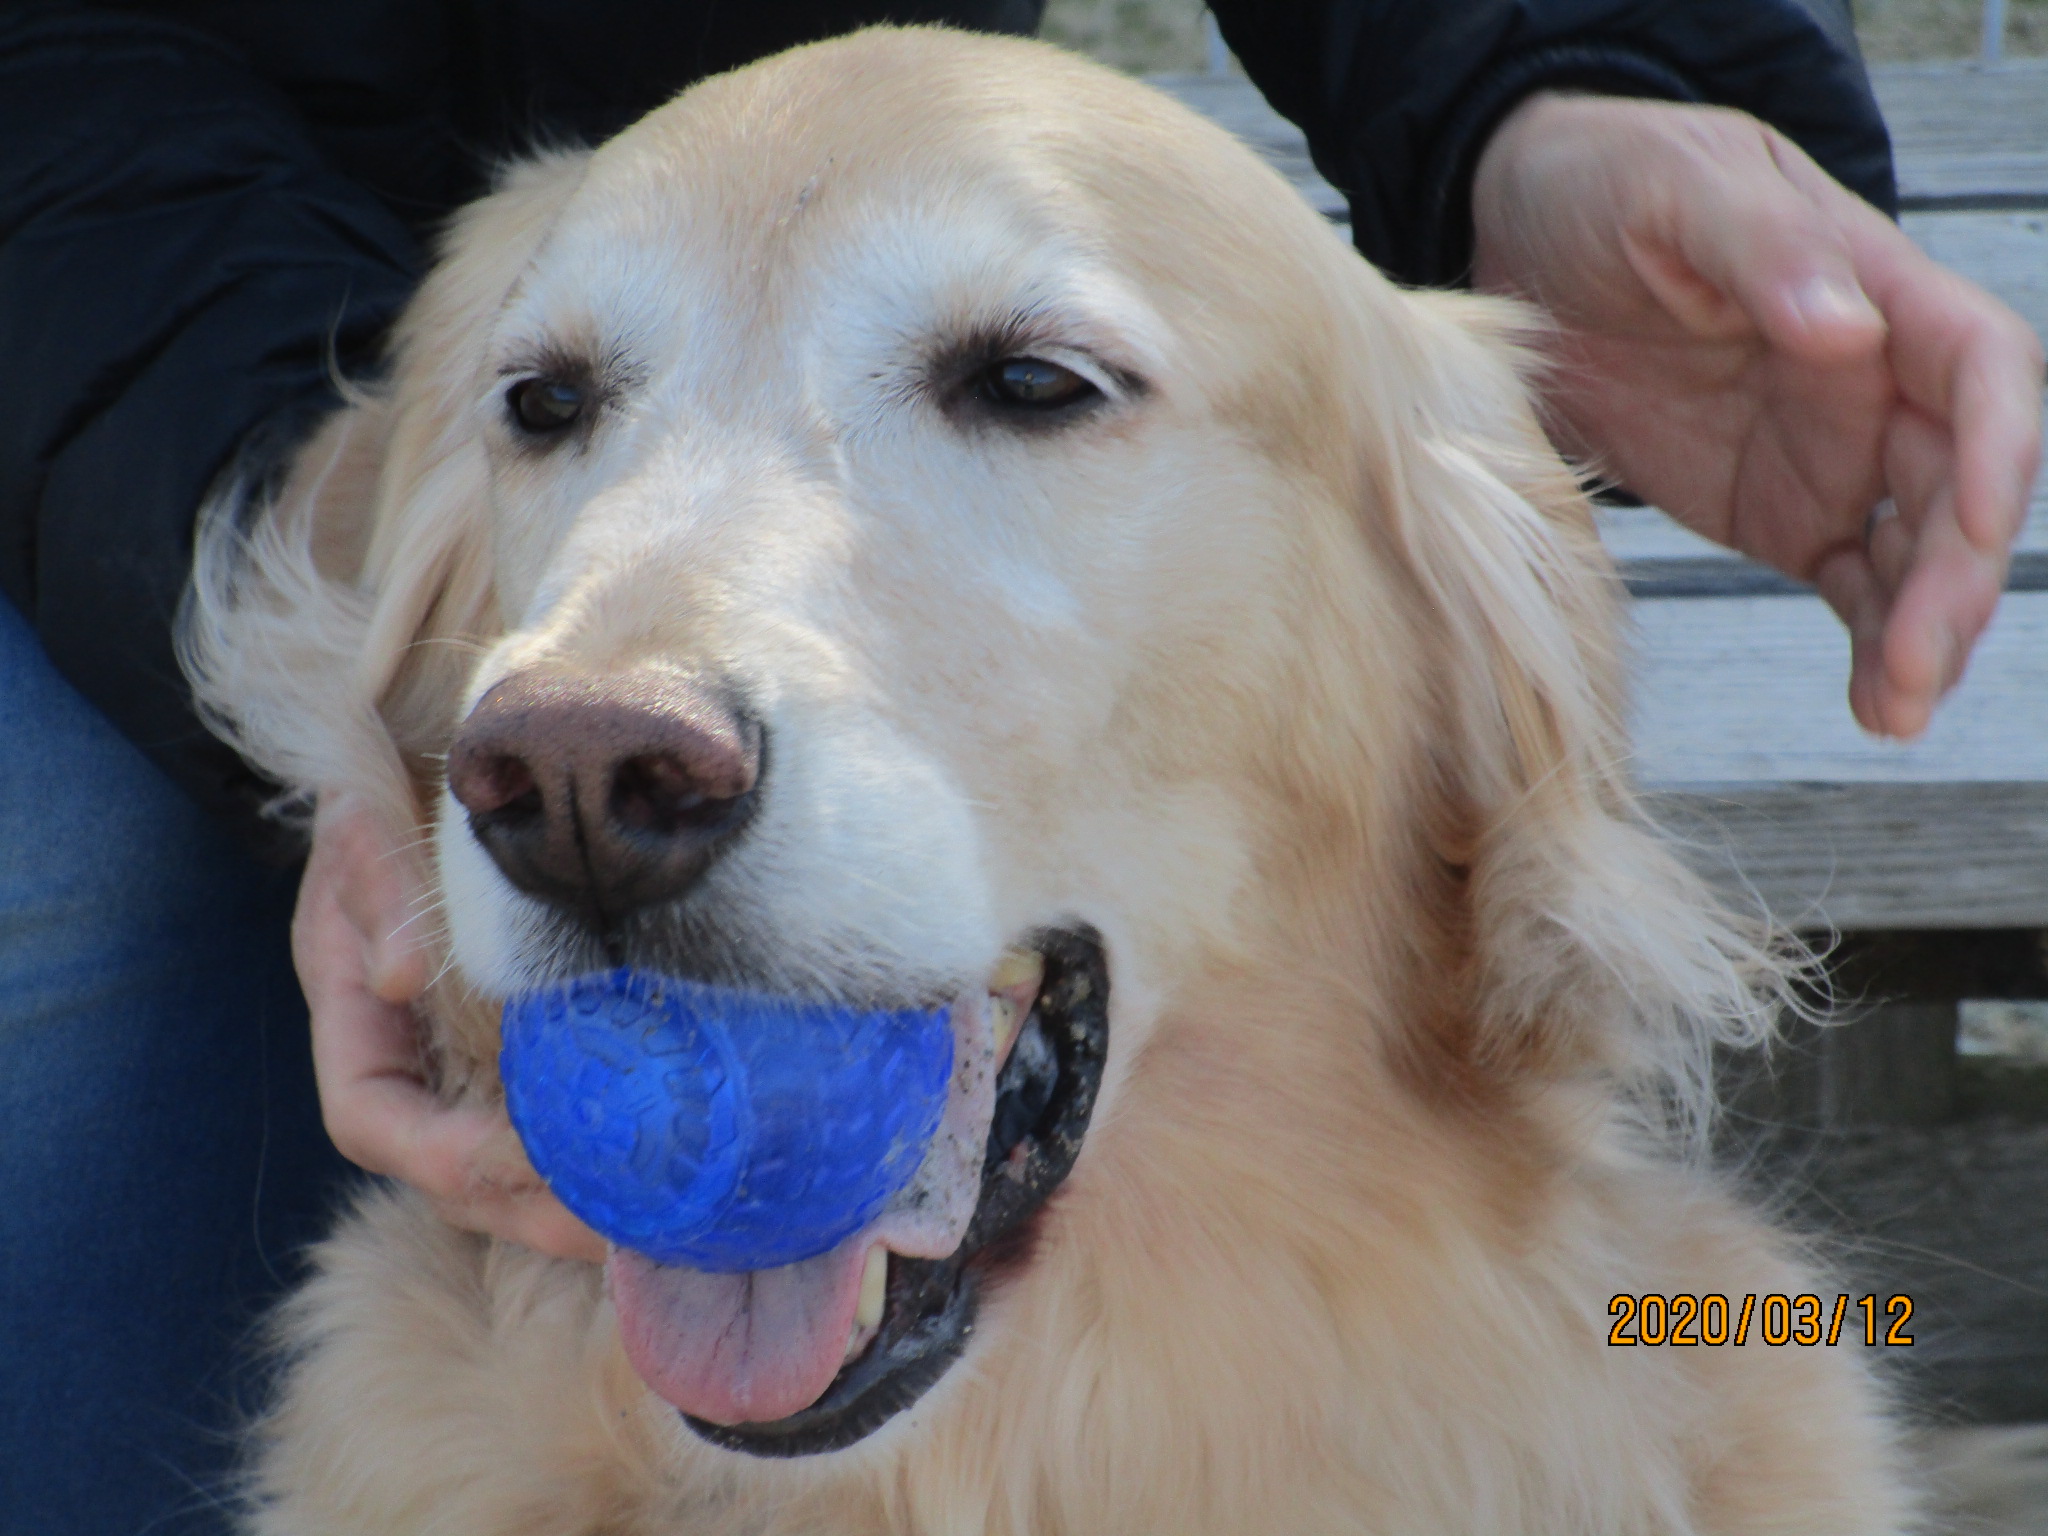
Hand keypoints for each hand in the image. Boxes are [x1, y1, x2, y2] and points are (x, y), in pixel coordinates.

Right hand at [295, 793, 604, 1262]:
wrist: (428, 767)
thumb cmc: (390, 792)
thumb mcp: (365, 823)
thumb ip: (380, 893)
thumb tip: (398, 975)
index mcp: (351, 1018)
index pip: (370, 1120)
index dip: (441, 1155)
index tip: (522, 1159)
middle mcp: (403, 1057)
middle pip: (445, 1171)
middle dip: (522, 1209)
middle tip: (613, 1229)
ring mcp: (460, 1061)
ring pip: (498, 1165)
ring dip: (563, 1203)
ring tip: (649, 1222)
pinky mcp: (519, 1050)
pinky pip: (548, 1120)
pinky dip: (593, 1152)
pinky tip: (661, 1168)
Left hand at [1471, 92, 2043, 738]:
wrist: (1519, 240)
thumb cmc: (1604, 185)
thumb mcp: (1670, 188)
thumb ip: (1760, 249)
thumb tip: (1847, 328)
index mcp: (1872, 286)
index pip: (1979, 365)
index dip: (1997, 444)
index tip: (1974, 519)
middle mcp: (1873, 380)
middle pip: (1958, 484)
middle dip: (1954, 578)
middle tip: (1917, 664)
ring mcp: (1832, 453)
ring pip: (1916, 553)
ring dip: (1921, 632)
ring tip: (1893, 710)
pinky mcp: (1782, 512)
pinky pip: (1853, 586)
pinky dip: (1871, 644)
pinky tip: (1874, 704)